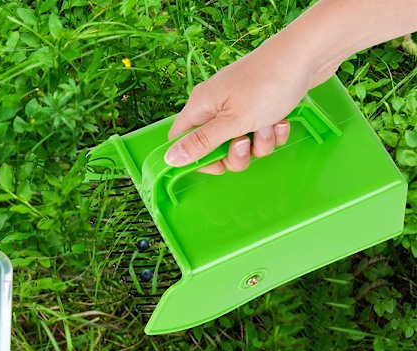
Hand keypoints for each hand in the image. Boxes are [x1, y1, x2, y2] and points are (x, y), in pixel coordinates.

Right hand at [165, 37, 322, 173]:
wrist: (309, 55)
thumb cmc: (267, 84)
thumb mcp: (231, 121)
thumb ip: (201, 143)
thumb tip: (169, 159)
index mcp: (201, 107)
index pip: (181, 141)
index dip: (195, 159)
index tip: (216, 166)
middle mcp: (216, 107)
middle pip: (215, 149)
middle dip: (235, 155)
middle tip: (247, 143)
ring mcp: (239, 107)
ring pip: (242, 145)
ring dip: (259, 144)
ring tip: (270, 124)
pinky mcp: (261, 108)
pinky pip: (260, 135)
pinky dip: (272, 133)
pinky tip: (281, 120)